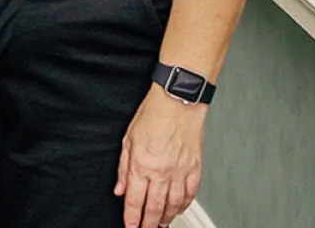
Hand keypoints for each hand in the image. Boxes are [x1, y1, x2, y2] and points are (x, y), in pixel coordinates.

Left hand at [116, 85, 206, 226]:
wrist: (178, 100)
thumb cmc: (153, 114)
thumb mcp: (128, 139)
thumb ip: (124, 168)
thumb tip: (120, 189)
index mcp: (143, 164)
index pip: (135, 200)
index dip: (132, 218)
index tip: (130, 226)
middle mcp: (162, 171)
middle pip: (154, 207)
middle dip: (148, 223)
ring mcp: (180, 171)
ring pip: (173, 204)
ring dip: (166, 217)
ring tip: (160, 223)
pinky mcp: (195, 167)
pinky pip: (190, 193)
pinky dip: (184, 204)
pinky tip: (179, 209)